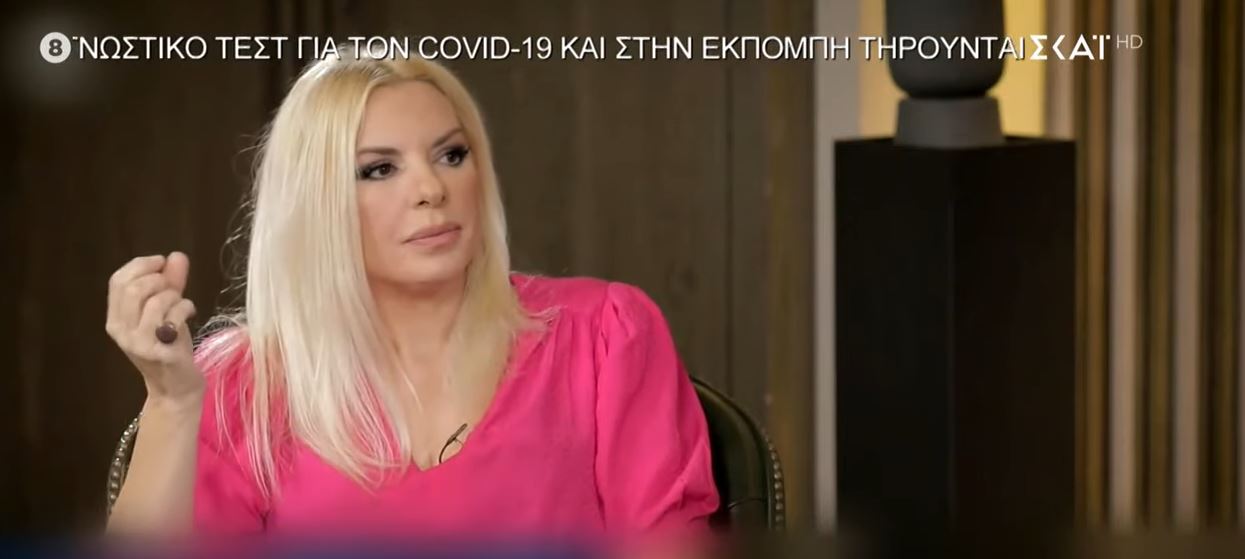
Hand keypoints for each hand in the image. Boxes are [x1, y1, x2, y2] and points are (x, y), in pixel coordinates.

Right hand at [105, 252, 202, 405]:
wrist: (176, 388)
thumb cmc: (170, 347)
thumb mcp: (166, 311)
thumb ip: (170, 283)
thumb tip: (176, 255)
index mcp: (115, 319)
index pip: (118, 281)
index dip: (141, 265)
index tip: (161, 263)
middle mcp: (120, 331)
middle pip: (134, 288)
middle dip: (159, 279)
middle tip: (174, 288)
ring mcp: (138, 342)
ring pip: (155, 300)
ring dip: (175, 296)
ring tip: (181, 305)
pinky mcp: (159, 351)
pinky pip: (172, 316)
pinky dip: (185, 307)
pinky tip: (189, 314)